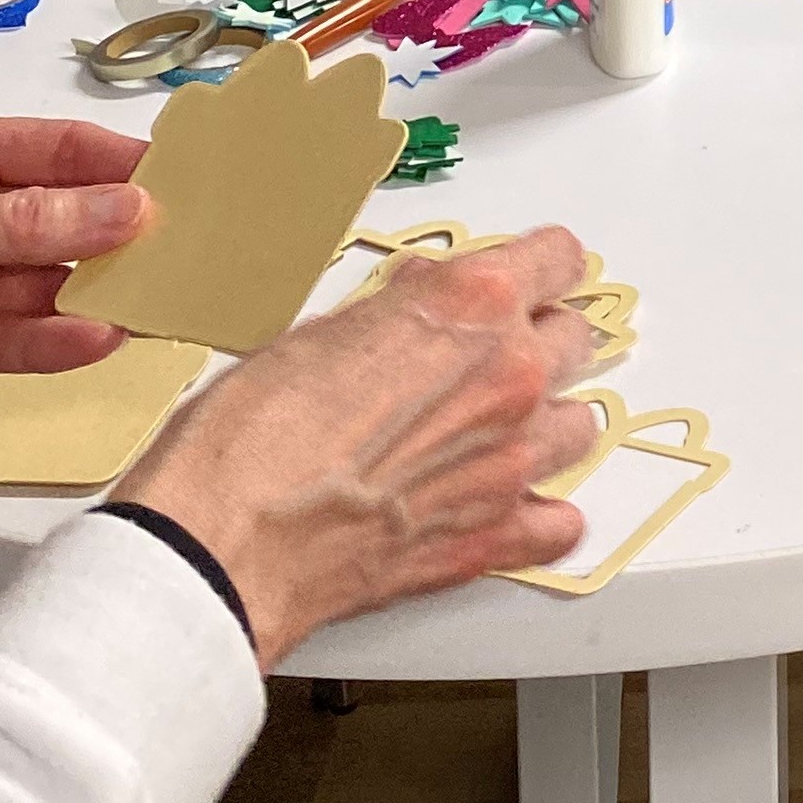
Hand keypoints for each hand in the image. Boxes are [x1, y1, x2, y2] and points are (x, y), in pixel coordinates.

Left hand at [0, 117, 153, 419]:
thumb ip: (19, 222)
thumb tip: (122, 207)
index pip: (42, 149)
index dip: (106, 160)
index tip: (172, 177)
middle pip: (50, 219)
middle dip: (109, 232)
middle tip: (177, 244)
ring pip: (37, 284)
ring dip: (89, 293)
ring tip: (147, 300)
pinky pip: (6, 342)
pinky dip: (52, 343)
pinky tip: (96, 339)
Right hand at [118, 228, 598, 669]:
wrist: (225, 543)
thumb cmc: (251, 437)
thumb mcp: (322, 330)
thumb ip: (399, 310)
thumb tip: (423, 298)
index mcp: (473, 308)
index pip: (559, 258)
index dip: (541, 267)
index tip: (532, 277)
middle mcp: (508, 378)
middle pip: (573, 339)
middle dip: (536, 340)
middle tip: (487, 357)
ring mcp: (508, 463)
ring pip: (577, 426)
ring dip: (543, 423)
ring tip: (493, 431)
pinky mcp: (492, 538)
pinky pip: (558, 523)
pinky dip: (539, 515)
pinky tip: (505, 505)